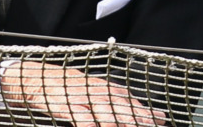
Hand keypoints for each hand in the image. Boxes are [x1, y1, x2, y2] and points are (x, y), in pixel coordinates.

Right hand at [1, 60, 166, 126]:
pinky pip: (82, 117)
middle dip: (139, 120)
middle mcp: (100, 92)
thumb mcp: (102, 93)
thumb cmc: (75, 90)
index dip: (148, 116)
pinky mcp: (69, 105)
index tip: (162, 122)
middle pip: (124, 108)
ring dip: (120, 121)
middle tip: (151, 126)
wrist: (40, 79)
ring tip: (130, 126)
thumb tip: (162, 116)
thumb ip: (128, 105)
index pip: (134, 104)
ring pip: (107, 112)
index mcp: (110, 90)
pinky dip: (91, 124)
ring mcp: (84, 98)